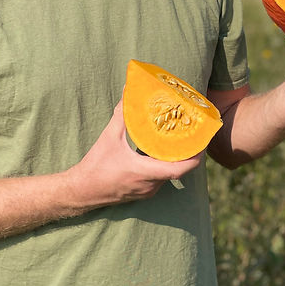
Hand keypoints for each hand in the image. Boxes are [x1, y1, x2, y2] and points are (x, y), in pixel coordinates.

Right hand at [68, 100, 201, 206]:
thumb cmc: (95, 166)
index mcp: (145, 172)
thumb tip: (128, 93)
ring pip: (170, 175)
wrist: (82, 191)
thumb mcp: (109, 137)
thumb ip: (121, 115)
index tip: (202, 141)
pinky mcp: (143, 193)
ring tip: (181, 141)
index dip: (195, 157)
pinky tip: (163, 153)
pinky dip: (165, 166)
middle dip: (187, 153)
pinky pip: (161, 179)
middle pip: (178, 170)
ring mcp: (147, 191)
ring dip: (176, 160)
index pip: (180, 169)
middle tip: (193, 135)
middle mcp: (150, 185)